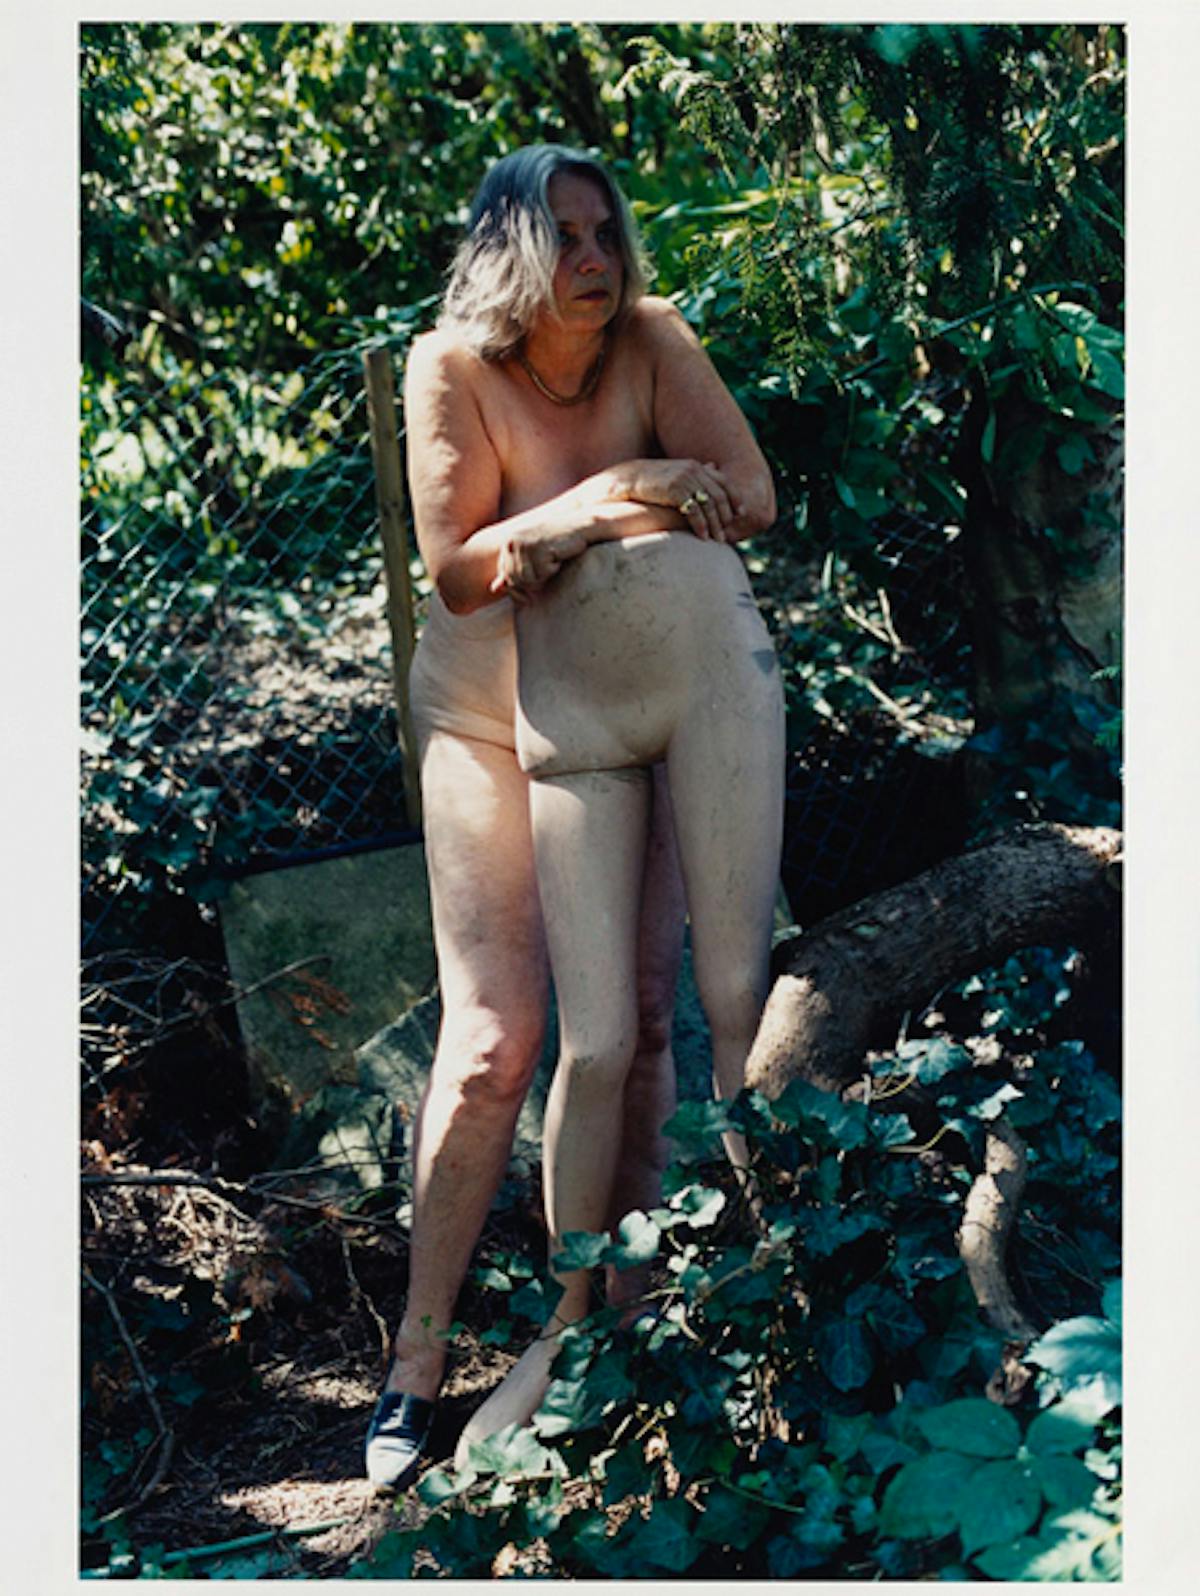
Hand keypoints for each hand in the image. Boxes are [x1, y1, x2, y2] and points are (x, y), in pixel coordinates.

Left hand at [488, 522, 588, 601]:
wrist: (580, 525)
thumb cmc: (559, 542)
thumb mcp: (534, 557)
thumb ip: (514, 571)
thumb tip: (494, 589)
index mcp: (508, 543)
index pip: (506, 576)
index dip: (519, 587)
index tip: (538, 582)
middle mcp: (512, 542)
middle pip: (517, 581)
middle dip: (535, 581)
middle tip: (551, 567)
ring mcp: (524, 544)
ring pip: (529, 580)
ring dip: (545, 575)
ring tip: (555, 559)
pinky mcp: (538, 547)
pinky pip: (543, 573)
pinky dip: (554, 569)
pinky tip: (560, 555)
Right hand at [618, 458, 740, 540]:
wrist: (627, 480)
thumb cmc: (651, 482)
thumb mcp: (675, 476)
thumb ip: (693, 477)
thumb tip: (712, 469)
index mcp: (696, 466)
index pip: (724, 482)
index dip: (735, 498)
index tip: (740, 514)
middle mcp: (694, 470)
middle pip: (719, 496)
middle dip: (725, 517)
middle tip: (726, 534)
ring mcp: (684, 479)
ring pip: (709, 505)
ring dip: (715, 525)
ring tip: (717, 540)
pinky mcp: (675, 490)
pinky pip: (694, 511)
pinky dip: (701, 526)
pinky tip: (702, 537)